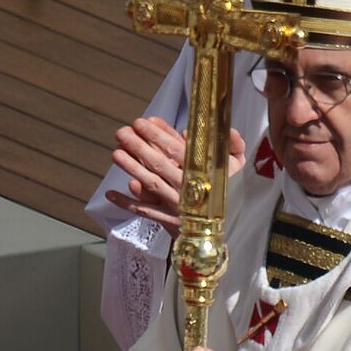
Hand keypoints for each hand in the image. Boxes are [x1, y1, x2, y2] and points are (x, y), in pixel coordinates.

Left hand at [105, 117, 246, 236]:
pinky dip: (128, 203)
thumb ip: (233, 145)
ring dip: (133, 169)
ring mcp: (178, 205)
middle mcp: (190, 187)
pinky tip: (110, 193)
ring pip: (152, 184)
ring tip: (116, 153)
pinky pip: (147, 211)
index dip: (159, 135)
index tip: (143, 122)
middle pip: (161, 164)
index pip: (178, 149)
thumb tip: (223, 130)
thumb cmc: (234, 192)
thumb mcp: (240, 167)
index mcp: (205, 171)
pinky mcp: (171, 221)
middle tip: (122, 132)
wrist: (232, 229)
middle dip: (140, 147)